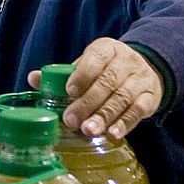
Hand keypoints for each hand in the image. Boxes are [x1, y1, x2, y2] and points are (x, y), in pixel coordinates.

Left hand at [28, 38, 162, 139]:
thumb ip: (60, 74)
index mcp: (106, 49)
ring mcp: (141, 79)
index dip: (82, 74)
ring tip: (88, 131)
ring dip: (104, 116)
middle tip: (71, 120)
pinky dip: (125, 123)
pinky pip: (139, 111)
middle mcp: (126, 61)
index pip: (96, 58)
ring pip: (123, 98)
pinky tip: (112, 134)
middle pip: (108, 82)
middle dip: (88, 102)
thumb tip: (33, 78)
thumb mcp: (85, 65)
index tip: (69, 91)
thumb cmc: (105, 70)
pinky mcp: (151, 97)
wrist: (144, 69)